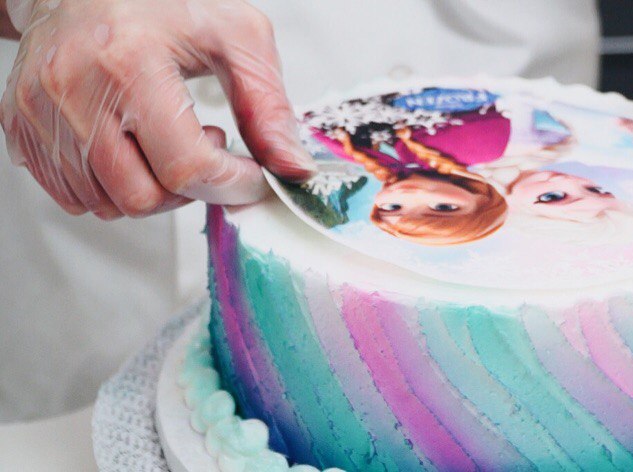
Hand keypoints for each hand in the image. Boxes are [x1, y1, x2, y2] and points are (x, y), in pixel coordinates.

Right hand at [0, 0, 317, 218]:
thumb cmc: (158, 1)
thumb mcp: (236, 36)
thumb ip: (268, 105)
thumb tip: (291, 166)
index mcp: (129, 62)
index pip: (186, 166)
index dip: (230, 184)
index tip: (250, 176)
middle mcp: (74, 89)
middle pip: (143, 197)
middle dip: (190, 189)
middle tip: (205, 146)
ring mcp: (41, 113)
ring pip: (109, 204)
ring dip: (152, 189)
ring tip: (166, 139)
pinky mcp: (22, 128)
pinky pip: (75, 196)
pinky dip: (113, 187)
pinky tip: (132, 146)